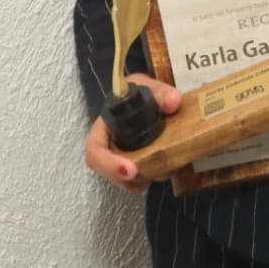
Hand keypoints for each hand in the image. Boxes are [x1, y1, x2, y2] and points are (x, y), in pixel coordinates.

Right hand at [84, 75, 181, 193]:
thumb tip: (173, 102)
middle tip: (155, 174)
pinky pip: (144, 179)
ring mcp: (125, 159)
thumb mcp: (148, 87)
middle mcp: (110, 148)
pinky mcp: (141, 166)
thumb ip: (161, 92)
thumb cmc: (141, 93)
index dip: (108, 165)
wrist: (154, 100)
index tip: (130, 170)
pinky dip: (157, 176)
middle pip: (112, 173)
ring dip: (148, 178)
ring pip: (130, 181)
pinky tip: (170, 166)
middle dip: (132, 179)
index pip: (95, 152)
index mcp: (104, 128)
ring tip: (168, 167)